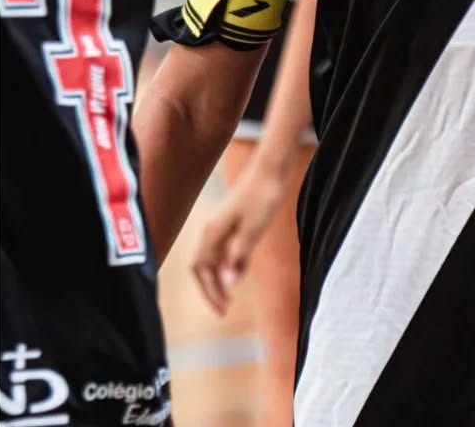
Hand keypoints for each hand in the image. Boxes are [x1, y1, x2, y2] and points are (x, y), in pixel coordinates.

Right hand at [192, 162, 285, 314]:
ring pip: (215, 257)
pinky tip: (241, 271)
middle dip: (212, 288)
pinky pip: (226, 247)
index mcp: (213, 232)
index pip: (201, 270)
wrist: (273, 165)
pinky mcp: (236, 218)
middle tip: (225, 308)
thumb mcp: (254, 229)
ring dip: (221, 277)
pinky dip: (231, 262)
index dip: (209, 291)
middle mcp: (213, 229)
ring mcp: (224, 223)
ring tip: (232, 296)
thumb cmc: (264, 195)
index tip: (223, 309)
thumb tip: (228, 285)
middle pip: (204, 266)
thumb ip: (239, 256)